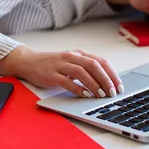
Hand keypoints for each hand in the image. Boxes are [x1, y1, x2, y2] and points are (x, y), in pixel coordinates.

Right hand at [0, 46, 123, 97]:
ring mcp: (61, 64)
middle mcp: (71, 56)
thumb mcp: (72, 63)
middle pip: (94, 65)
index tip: (119, 86)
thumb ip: (86, 69)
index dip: (112, 74)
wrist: (29, 62)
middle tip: (112, 92)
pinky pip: (67, 81)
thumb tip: (106, 83)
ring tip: (101, 95)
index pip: (101, 61)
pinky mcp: (51, 74)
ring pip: (82, 72)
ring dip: (94, 84)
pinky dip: (78, 88)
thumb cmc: (53, 65)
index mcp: (79, 54)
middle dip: (106, 79)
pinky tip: (85, 95)